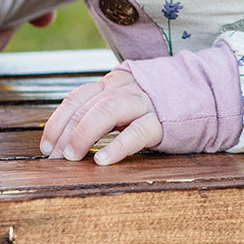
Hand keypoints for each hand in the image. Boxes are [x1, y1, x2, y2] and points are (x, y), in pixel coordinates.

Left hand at [41, 68, 162, 164]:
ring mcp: (143, 102)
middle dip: (66, 132)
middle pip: (87, 106)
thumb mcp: (123, 102)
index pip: (76, 98)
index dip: (56, 122)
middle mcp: (125, 89)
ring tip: (73, 156)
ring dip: (84, 133)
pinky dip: (118, 146)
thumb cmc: (152, 107)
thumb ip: (99, 111)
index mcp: (112, 84)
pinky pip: (138, 131)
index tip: (46, 146)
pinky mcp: (161, 121)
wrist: (197, 96)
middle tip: (55, 157)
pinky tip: (104, 160)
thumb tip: (65, 141)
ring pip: (107, 110)